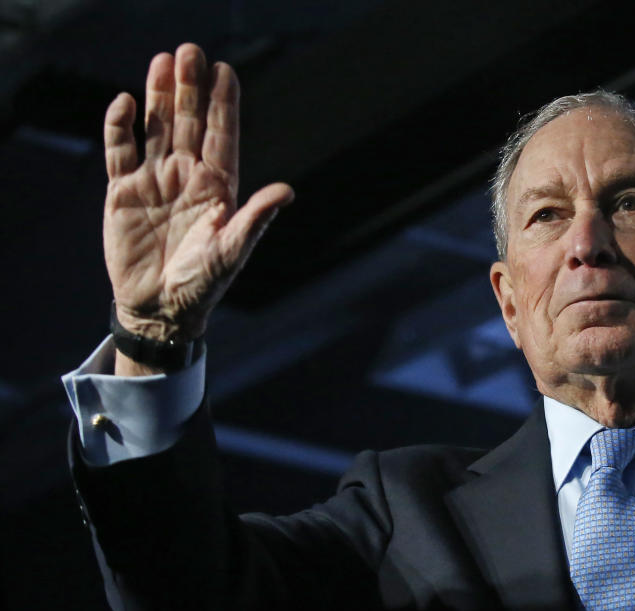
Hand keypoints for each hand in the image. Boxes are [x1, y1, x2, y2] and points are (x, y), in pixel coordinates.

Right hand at [103, 43, 292, 344]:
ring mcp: (155, 180)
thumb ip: (255, 219)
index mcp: (218, 187)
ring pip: (157, 128)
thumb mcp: (231, 251)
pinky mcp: (124, 191)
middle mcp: (188, 176)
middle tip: (189, 51)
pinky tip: (125, 103)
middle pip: (190, 122)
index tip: (225, 71)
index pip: (222, 136)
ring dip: (159, 96)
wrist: (160, 310)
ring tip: (161, 61)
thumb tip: (287, 190)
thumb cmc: (202, 284)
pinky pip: (121, 151)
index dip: (223, 104)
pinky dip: (120, 127)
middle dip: (190, 88)